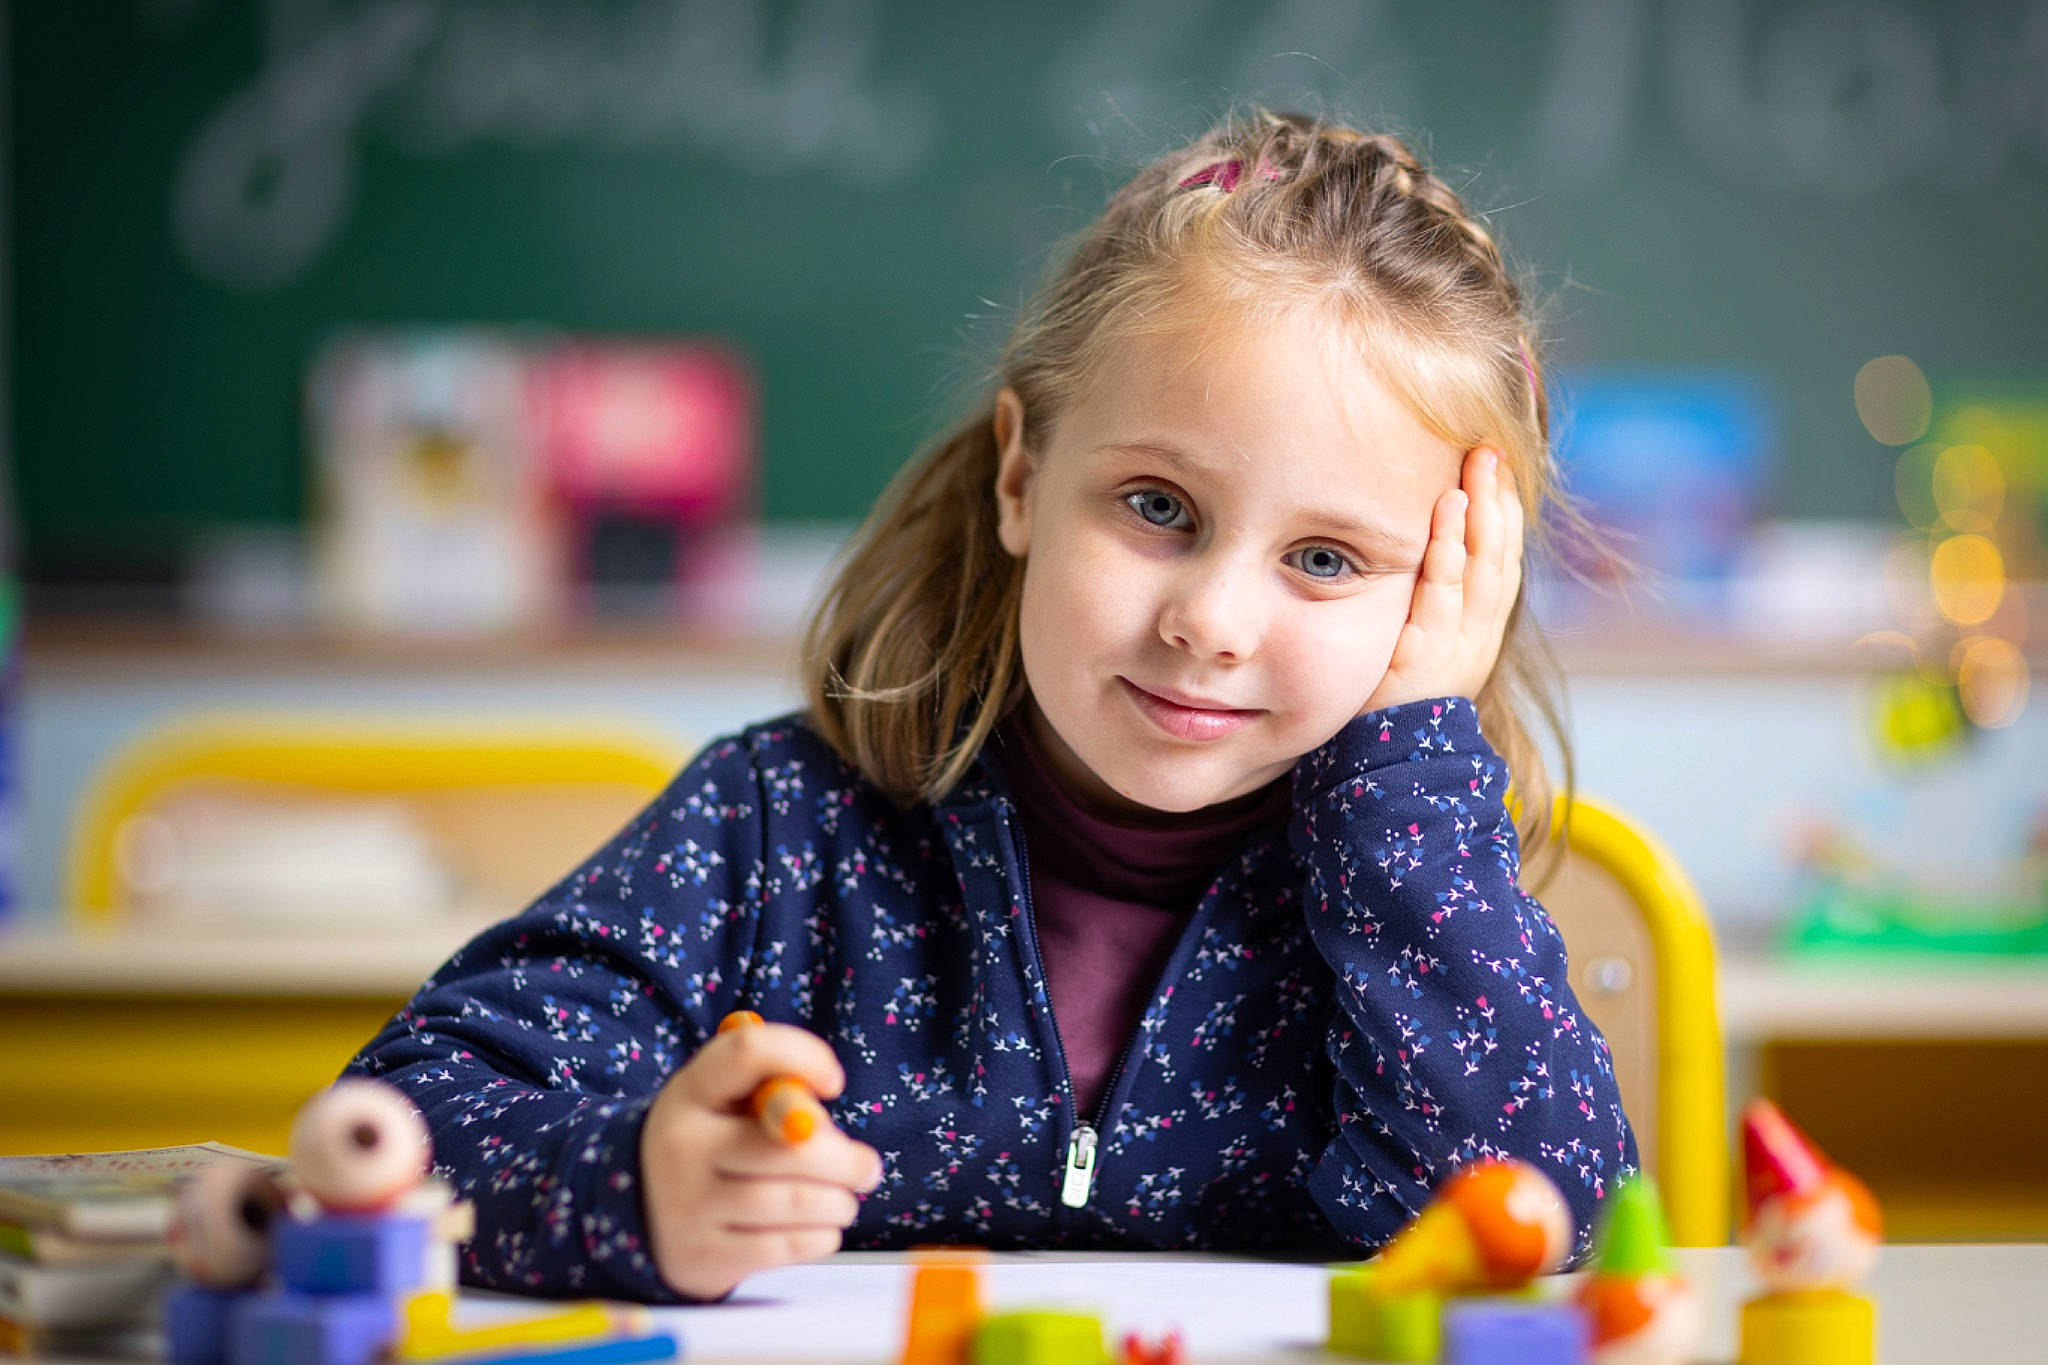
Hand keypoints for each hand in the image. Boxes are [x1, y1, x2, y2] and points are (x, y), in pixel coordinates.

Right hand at [640, 1019, 883, 1298]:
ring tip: (845, 1200)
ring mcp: (689, 1205)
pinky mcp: (705, 1255)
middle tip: (869, 1168)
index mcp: (690, 1092)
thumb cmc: (713, 1142)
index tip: (834, 1083)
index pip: (748, 1053)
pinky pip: (784, 1246)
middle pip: (789, 1147)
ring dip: (838, 1202)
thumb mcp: (725, 1103)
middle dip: (845, 1160)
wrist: (647, 1213)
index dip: (804, 1057)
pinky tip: (822, 1226)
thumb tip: (825, 1128)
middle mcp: (683, 1145)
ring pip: (793, 1202)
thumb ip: (775, 1095)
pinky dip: (820, 1236)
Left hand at [1361, 446, 1524, 713]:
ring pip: (1481, 569)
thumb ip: (1427, 605)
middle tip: (1490, 448)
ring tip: (1475, 469)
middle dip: (1498, 500)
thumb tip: (1423, 551)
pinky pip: (1443, 594)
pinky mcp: (1426, 656)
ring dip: (1480, 514)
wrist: (1386, 771)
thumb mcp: (1417, 647)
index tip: (1496, 465)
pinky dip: (1449, 550)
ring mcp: (1457, 646)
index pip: (1501, 560)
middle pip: (1500, 556)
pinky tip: (1448, 513)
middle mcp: (1478, 636)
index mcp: (1479, 631)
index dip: (1502, 511)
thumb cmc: (1391, 703)